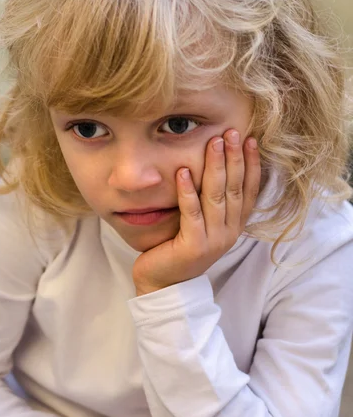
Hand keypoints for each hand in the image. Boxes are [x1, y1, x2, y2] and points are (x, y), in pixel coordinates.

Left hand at [132, 129, 260, 295]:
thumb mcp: (203, 223)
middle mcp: (228, 231)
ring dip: (215, 167)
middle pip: (234, 188)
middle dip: (234, 158)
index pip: (248, 190)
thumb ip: (211, 201)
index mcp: (234, 225)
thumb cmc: (180, 248)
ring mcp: (213, 240)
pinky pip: (192, 213)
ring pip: (217, 197)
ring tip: (213, 143)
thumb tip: (215, 166)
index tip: (250, 140)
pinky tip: (184, 171)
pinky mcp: (193, 246)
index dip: (251, 165)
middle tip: (231, 132)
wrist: (165, 284)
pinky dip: (188, 191)